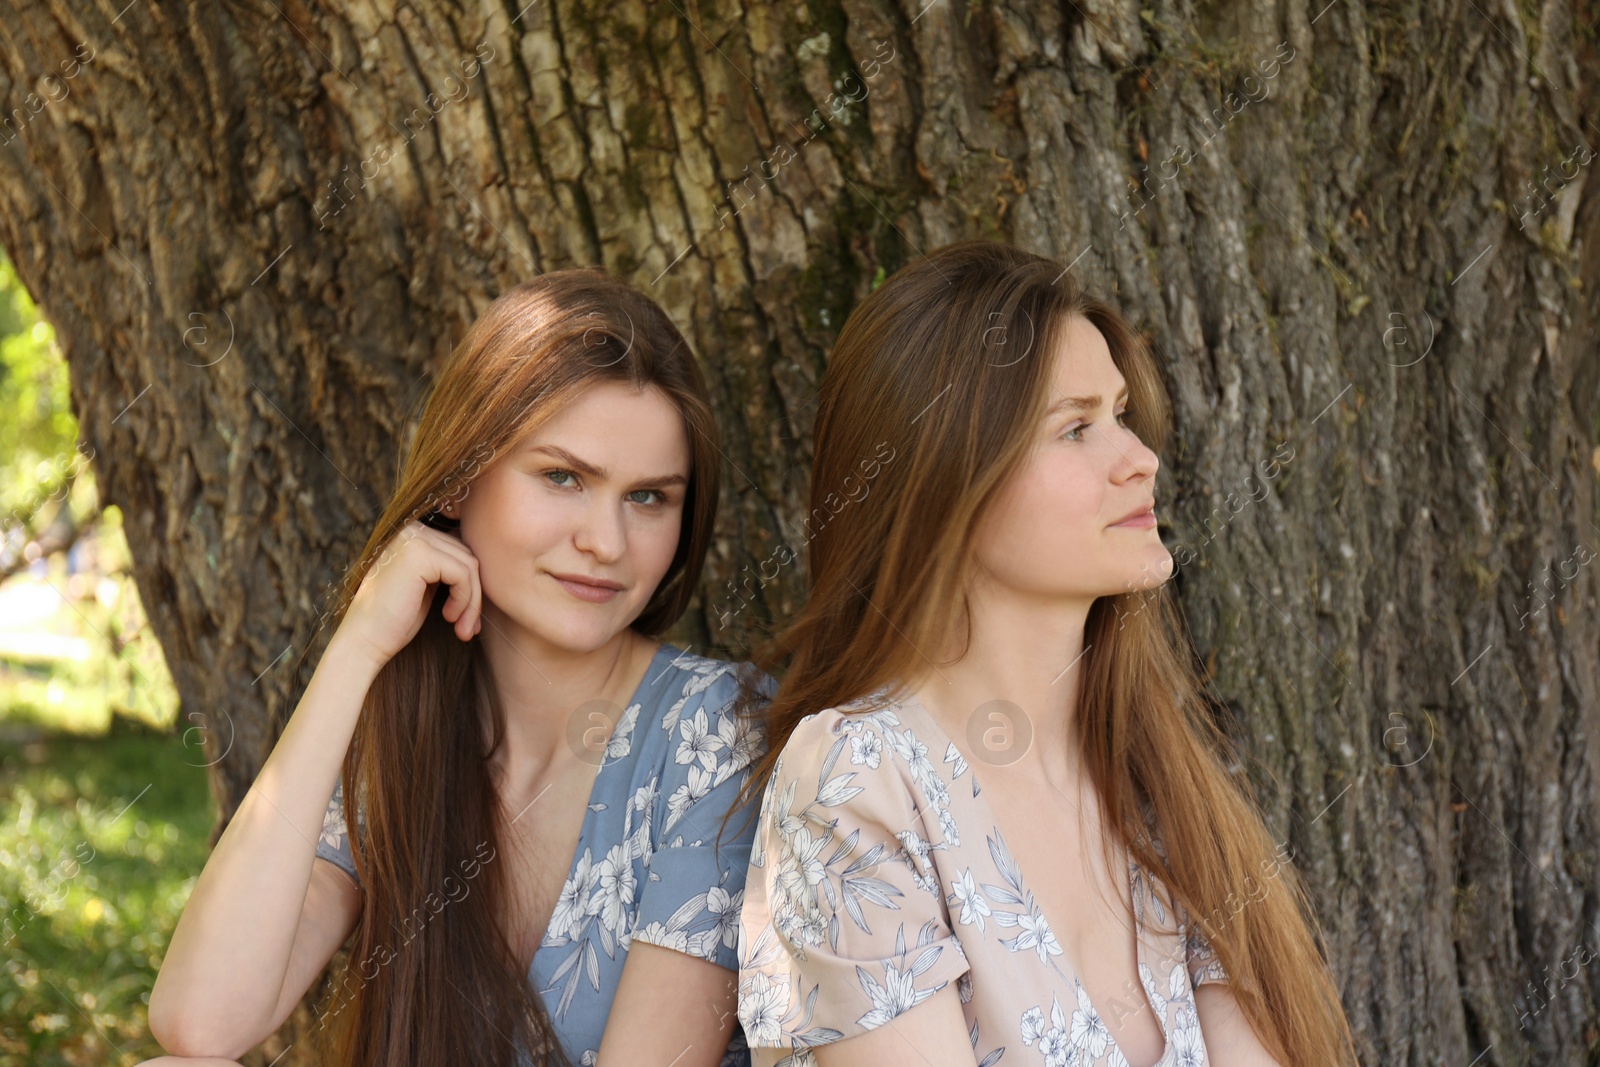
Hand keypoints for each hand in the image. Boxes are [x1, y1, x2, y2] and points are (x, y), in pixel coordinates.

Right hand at [333, 521, 483, 669]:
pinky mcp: (418, 554)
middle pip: (466, 555)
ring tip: (462, 629)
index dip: (469, 585)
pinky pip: (463, 574)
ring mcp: (412, 538)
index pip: (458, 550)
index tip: (468, 619)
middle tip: (469, 629)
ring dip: (472, 601)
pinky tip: (448, 618)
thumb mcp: (426, 588)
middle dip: (474, 595)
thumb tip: (489, 565)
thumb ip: (447, 569)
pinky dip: (465, 600)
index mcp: (410, 534)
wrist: (363, 643)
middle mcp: (409, 528)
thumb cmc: (394, 623)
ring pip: (469, 565)